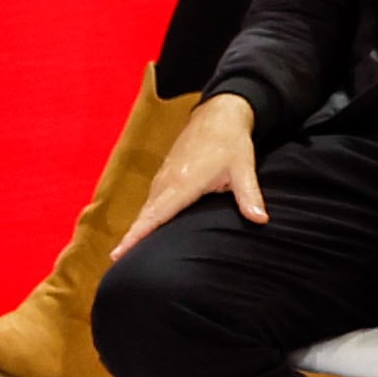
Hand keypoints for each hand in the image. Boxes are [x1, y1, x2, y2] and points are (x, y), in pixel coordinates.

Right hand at [120, 93, 267, 252]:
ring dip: (135, 229)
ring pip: (146, 209)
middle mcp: (167, 182)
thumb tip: (261, 220)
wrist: (219, 114)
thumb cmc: (231, 142)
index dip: (137, 235)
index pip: (155, 216)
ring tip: (124, 253)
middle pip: (144, 216)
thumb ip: (250, 196)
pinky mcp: (165, 175)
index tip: (120, 253)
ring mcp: (163, 177)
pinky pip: (150, 201)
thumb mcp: (243, 168)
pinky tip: (143, 230)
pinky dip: (144, 217)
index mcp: (183, 183)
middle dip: (130, 239)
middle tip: (116, 262)